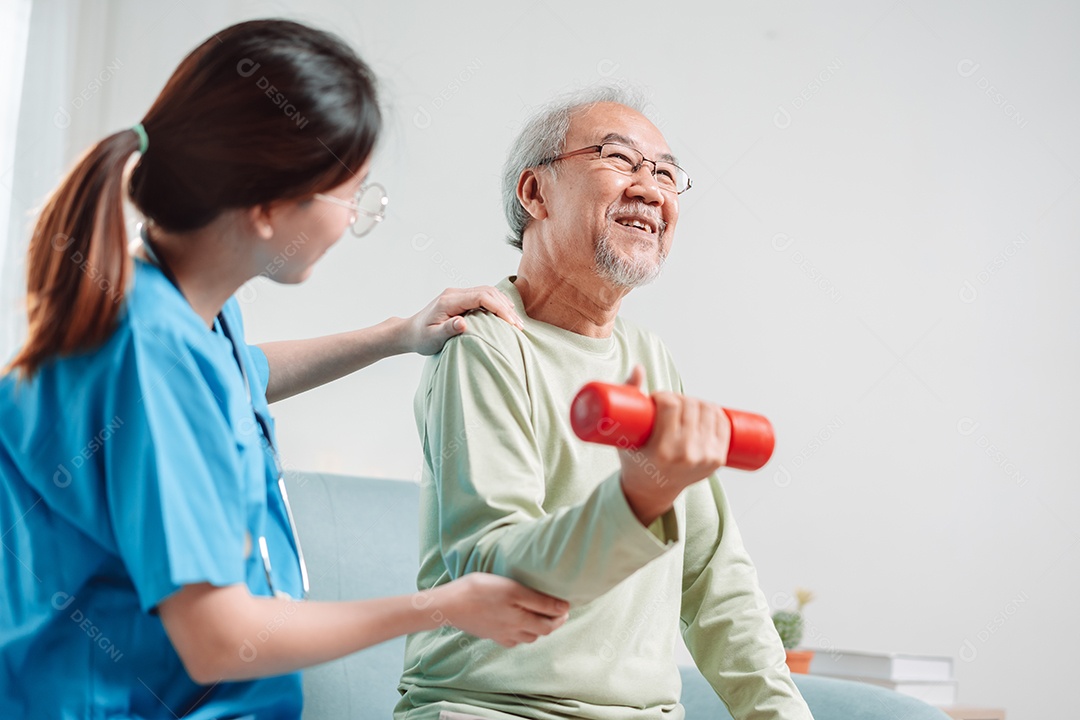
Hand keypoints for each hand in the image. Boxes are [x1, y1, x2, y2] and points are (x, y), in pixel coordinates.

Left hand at [403, 286, 524, 355]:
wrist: (410, 332)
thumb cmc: (421, 338)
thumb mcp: (432, 338)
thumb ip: (447, 330)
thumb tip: (463, 323)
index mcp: (449, 301)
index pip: (481, 297)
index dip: (499, 308)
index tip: (511, 323)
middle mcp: (455, 293)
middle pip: (487, 291)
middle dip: (505, 307)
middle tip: (518, 326)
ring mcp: (458, 294)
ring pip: (487, 292)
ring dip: (503, 304)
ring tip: (516, 322)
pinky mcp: (461, 299)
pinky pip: (483, 296)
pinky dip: (497, 303)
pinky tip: (505, 314)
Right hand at [433, 573, 568, 647]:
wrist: (450, 604)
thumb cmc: (481, 591)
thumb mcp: (514, 590)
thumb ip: (540, 601)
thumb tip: (563, 608)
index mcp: (522, 621)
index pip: (549, 624)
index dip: (560, 616)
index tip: (566, 606)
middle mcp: (513, 632)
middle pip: (539, 633)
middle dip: (551, 623)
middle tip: (556, 611)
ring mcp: (500, 635)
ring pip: (525, 638)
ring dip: (536, 629)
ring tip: (539, 615)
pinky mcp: (488, 634)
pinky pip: (510, 640)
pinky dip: (519, 634)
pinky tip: (516, 624)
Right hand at [618, 366, 730, 524]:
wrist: (653, 491)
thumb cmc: (635, 460)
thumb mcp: (624, 437)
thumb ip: (629, 399)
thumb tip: (638, 368)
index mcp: (663, 451)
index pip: (671, 406)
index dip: (663, 396)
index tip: (655, 400)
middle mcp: (687, 454)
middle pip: (690, 406)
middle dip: (679, 398)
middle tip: (668, 403)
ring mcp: (705, 457)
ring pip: (708, 410)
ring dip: (696, 402)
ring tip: (683, 407)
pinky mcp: (717, 459)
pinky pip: (722, 424)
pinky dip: (714, 411)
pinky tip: (703, 410)